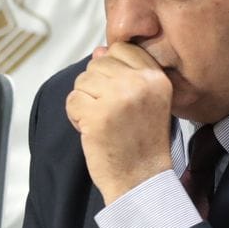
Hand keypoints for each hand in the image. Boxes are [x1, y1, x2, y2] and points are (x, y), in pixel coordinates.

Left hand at [65, 43, 174, 202]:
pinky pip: (72, 100)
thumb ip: (125, 73)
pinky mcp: (97, 115)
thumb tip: (99, 50)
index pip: (121, 48)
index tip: (119, 94)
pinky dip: (75, 116)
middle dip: (96, 87)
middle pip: (97, 63)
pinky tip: (93, 131)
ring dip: (85, 102)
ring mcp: (118, 98)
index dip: (111, 69)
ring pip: (82, 81)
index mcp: (156, 78)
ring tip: (103, 122)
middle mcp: (140, 83)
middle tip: (111, 113)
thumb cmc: (141, 141)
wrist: (141, 179)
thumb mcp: (146, 101)